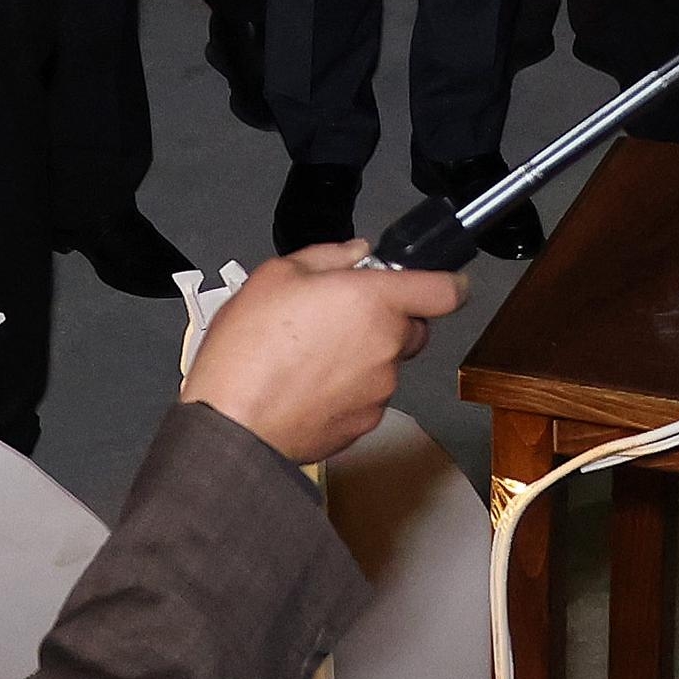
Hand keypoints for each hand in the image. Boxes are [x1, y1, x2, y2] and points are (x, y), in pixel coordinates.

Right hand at [180, 243, 464, 465]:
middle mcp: (387, 347)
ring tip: (308, 356)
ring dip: (361, 357)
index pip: (445, 290)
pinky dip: (346, 390)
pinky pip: (366, 397)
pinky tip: (306, 386)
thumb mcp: (276, 275)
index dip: (446, 282)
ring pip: (386, 364)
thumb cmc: (249, 349)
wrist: (232, 425)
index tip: (434, 281)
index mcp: (374, 302)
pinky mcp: (364, 424)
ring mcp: (380, 390)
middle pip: (412, 328)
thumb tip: (358, 253)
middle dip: (386, 319)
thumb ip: (328, 257)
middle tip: (339, 316)